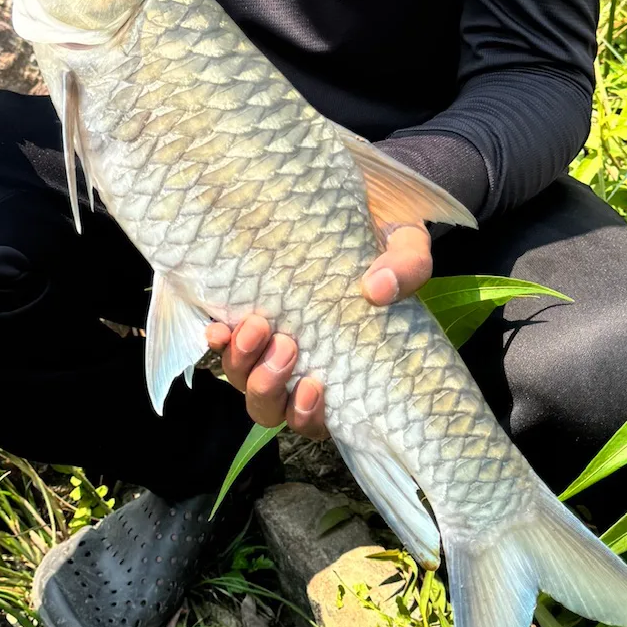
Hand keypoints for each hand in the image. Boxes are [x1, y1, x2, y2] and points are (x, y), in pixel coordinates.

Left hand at [206, 225, 432, 439]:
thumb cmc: (387, 239)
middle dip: (268, 386)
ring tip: (256, 326)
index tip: (312, 385)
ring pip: (244, 382)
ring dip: (243, 363)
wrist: (362, 206)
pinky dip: (218, 342)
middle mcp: (302, 366)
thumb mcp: (407, 245)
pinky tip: (219, 326)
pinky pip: (222, 346)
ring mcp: (271, 344)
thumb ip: (407, 267)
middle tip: (286, 344)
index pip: (317, 419)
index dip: (305, 415)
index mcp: (342, 369)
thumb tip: (378, 290)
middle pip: (270, 408)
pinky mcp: (249, 316)